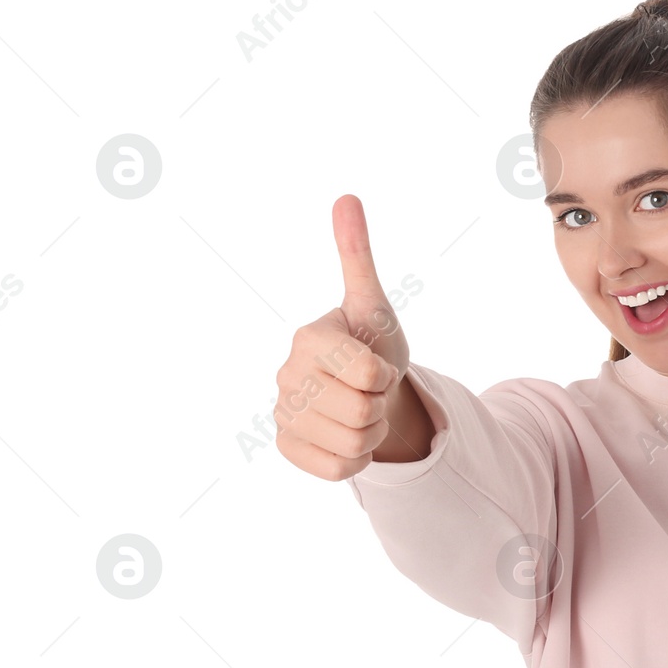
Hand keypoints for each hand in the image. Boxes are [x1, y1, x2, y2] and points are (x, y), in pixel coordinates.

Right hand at [273, 194, 418, 479]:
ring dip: (371, 432)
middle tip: (370, 390)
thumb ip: (357, 255)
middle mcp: (285, 375)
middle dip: (379, 404)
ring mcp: (282, 413)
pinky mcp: (286, 447)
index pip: (370, 376)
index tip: (376, 363)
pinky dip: (356, 459)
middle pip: (361, 412)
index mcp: (309, 339)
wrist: (367, 389)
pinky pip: (339, 469)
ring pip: (354, 444)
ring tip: (362, 409)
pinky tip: (348, 434)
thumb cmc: (371, 343)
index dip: (385, 375)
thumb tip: (346, 198)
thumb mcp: (373, 303)